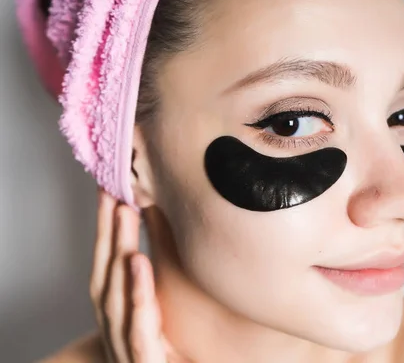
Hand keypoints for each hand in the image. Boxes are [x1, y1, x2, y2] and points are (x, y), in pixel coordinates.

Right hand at [90, 189, 186, 361]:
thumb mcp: (163, 301)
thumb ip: (161, 260)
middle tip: (114, 190)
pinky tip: (140, 264)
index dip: (106, 225)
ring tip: (125, 215)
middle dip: (108, 230)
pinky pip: (138, 327)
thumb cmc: (168, 348)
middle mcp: (117, 324)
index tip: (110, 187)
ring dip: (118, 251)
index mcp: (121, 308)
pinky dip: (137, 295)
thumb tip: (160, 213)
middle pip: (107, 271)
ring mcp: (126, 345)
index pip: (110, 260)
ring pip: (116, 294)